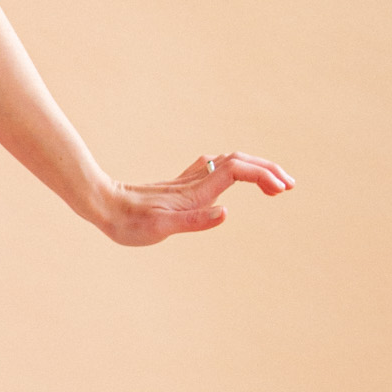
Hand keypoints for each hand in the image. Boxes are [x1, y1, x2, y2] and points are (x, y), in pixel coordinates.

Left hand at [97, 152, 294, 246]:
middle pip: (239, 163)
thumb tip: (227, 213)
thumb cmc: (128, 223)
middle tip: (289, 185)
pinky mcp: (178, 187)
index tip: (281, 190)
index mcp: (196, 193)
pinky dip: (233, 169)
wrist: (102, 206)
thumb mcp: (160, 228)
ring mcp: (187, 183)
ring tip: (272, 184)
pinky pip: (212, 170)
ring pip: (228, 164)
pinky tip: (231, 175)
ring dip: (254, 169)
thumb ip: (194, 221)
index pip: (238, 171)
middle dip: (268, 170)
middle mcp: (195, 184)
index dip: (263, 176)